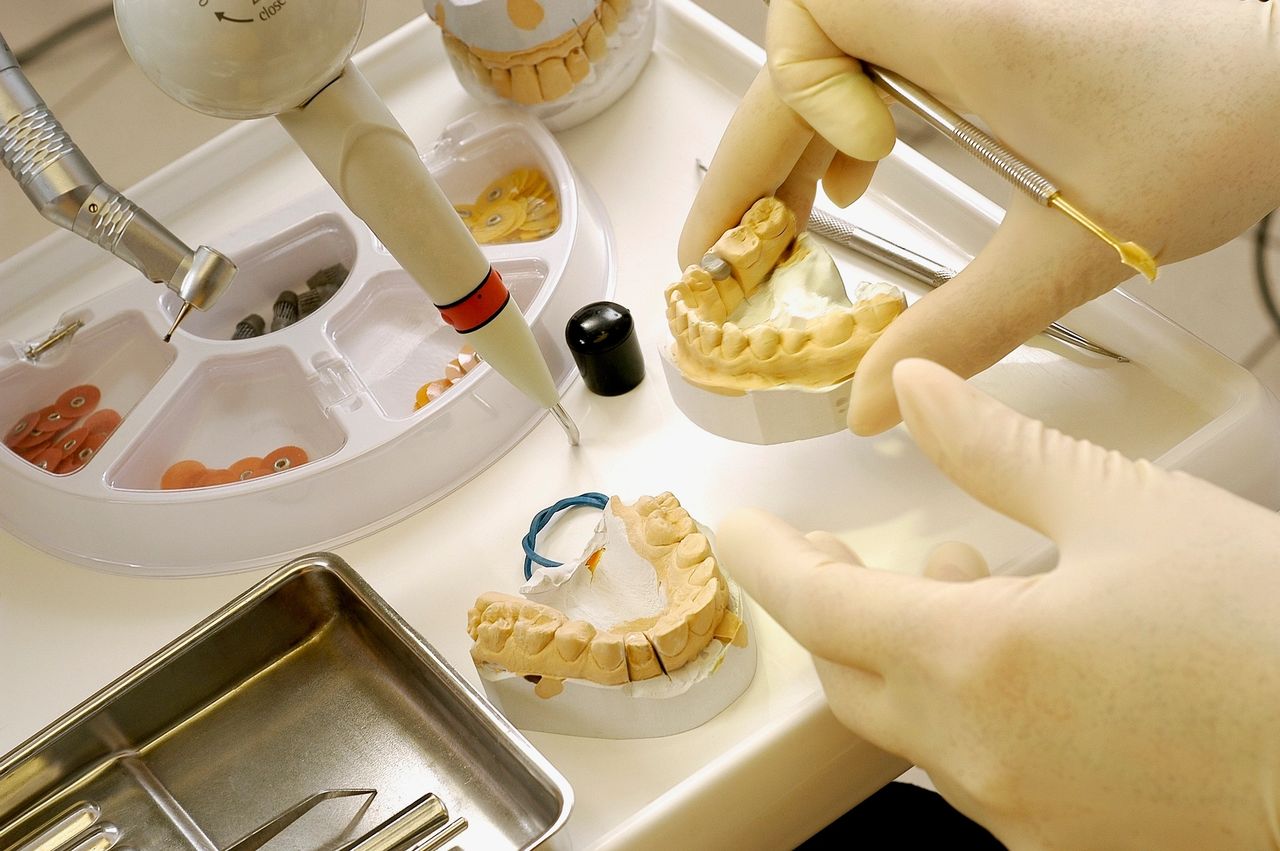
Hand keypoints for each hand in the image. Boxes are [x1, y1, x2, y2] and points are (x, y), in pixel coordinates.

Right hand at [680, 1, 1279, 433]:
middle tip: (720, 249)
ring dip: (797, 141)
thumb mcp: (1073, 246)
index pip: (807, 21)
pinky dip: (850, 118)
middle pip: (801, 58)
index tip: (861, 172)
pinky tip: (865, 171)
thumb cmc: (1220, 119)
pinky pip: (879, 61)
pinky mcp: (987, 27)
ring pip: (834, 63)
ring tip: (784, 223)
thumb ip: (960, 328)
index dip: (804, 101)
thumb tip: (871, 400)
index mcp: (959, 20)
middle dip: (756, 155)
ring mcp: (967, 12)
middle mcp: (952, 3)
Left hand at [718, 359, 1279, 849]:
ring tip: (961, 577)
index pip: (819, 608)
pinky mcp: (1061, 837)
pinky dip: (960, 701)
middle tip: (841, 554)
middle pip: (848, 672)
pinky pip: (968, 765)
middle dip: (830, 605)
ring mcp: (1017, 810)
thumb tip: (920, 390)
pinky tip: (1017, 654)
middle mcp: (976, 751)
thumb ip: (997, 447)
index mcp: (974, 661)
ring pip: (906, 720)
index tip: (741, 530)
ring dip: (904, 647)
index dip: (769, 560)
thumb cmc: (1263, 634)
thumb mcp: (1121, 508)